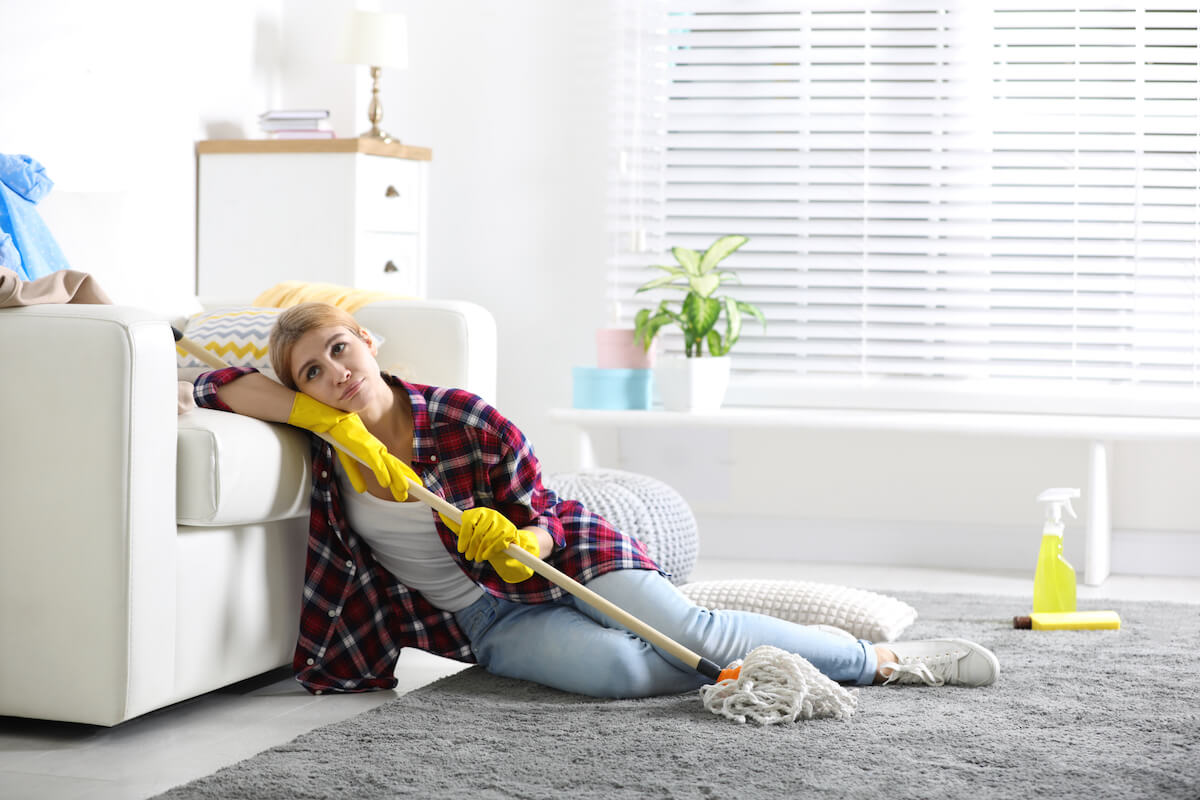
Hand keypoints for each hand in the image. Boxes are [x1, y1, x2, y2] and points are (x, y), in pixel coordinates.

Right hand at [288, 393, 418, 501]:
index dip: (402, 473)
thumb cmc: (334, 431)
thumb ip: (354, 472)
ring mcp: (366, 443)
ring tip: (404, 490)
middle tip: (416, 490)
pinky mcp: (358, 441)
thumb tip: (363, 489)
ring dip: (395, 477)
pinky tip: (386, 481)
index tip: (411, 483)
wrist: (324, 413)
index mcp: (371, 447)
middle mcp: (372, 445)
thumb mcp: (345, 456)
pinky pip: (371, 458)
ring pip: (385, 463)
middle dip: (404, 478)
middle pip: (392, 464)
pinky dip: (379, 470)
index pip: (390, 462)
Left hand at [439, 508, 538, 582]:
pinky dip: (490, 551)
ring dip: (480, 552)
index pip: (468, 522)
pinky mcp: (510, 531)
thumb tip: (441, 514)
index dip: (463, 537)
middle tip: (468, 557)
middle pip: (477, 532)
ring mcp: (502, 522)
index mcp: (479, 511)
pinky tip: (486, 556)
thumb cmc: (483, 535)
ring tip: (477, 558)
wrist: (506, 541)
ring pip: (487, 539)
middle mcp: (491, 514)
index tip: (461, 549)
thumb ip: (456, 524)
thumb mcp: (469, 530)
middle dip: (471, 547)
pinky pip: (497, 543)